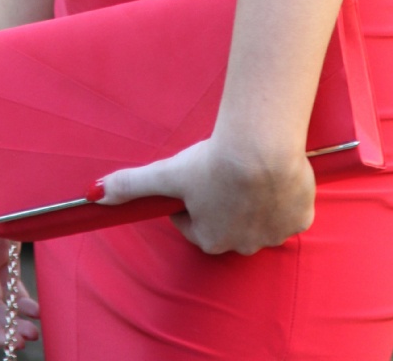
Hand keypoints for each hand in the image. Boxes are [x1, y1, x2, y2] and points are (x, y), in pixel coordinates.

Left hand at [96, 135, 314, 254]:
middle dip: (224, 201)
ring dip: (255, 200)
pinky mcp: (300, 219)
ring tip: (251, 168)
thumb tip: (93, 194)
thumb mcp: (167, 171)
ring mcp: (273, 234)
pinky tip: (277, 174)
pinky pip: (291, 211)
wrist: (262, 148)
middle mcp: (242, 244)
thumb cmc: (212, 162)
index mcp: (209, 238)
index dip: (191, 198)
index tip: (195, 177)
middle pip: (229, 223)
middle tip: (224, 169)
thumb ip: (131, 184)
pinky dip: (285, 197)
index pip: (194, 222)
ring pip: (261, 218)